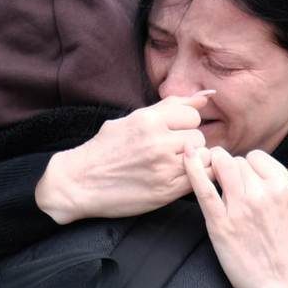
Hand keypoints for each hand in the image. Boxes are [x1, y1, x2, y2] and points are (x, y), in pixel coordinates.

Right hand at [36, 94, 212, 223]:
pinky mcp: (165, 191)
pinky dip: (192, 179)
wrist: (80, 182)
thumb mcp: (133, 119)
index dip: (184, 125)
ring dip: (192, 163)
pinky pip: (198, 180)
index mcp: (148, 120)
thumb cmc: (106, 148)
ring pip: (202, 159)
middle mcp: (158, 142)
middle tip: (169, 152)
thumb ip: (171, 106)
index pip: (193, 116)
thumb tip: (207, 95)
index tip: (171, 133)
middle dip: (188, 144)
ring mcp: (163, 168)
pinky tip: (175, 178)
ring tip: (173, 166)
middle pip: (199, 138)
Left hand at [184, 146, 287, 287]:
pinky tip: (186, 157)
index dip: (246, 165)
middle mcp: (263, 193)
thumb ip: (271, 188)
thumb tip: (248, 171)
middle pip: (236, 161)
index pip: (256, 157)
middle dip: (228, 166)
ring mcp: (240, 207)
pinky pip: (203, 188)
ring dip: (213, 167)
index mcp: (283, 187)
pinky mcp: (220, 223)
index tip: (244, 177)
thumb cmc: (285, 251)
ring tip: (212, 178)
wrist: (283, 284)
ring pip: (221, 166)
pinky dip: (192, 169)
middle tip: (224, 180)